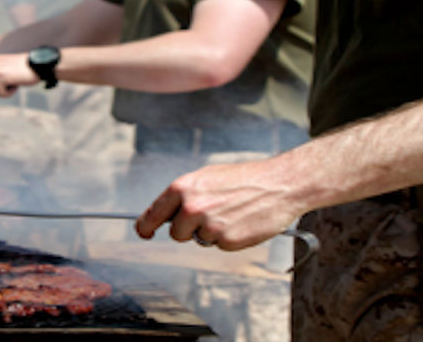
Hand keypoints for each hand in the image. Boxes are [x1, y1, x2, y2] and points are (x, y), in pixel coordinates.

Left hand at [135, 159, 304, 250]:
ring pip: (199, 240)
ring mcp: (209, 225)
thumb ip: (184, 194)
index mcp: (183, 188)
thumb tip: (165, 212)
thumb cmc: (244, 178)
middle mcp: (192, 207)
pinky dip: (228, 238)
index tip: (144, 233)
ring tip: (231, 214)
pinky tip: (241, 221)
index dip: (146, 227)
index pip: (153, 214)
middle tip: (210, 215)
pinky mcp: (227, 240)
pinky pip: (219, 245)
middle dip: (188, 229)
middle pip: (176, 234)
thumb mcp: (207, 177)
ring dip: (211, 232)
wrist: (278, 184)